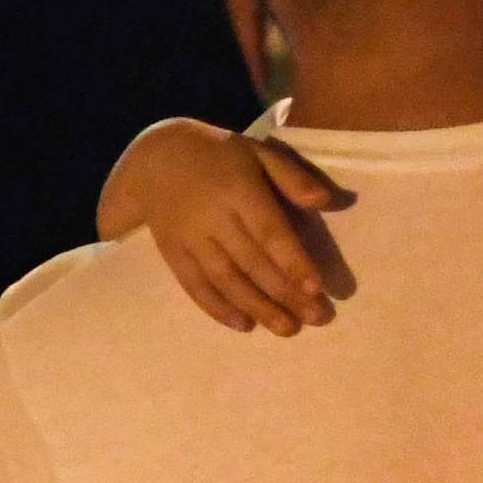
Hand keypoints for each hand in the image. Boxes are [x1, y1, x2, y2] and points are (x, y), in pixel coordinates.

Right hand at [102, 118, 341, 335]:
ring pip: (226, 279)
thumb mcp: (257, 153)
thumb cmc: (219, 156)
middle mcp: (213, 217)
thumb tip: (327, 201)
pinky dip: (218, 308)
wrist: (156, 160)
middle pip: (252, 262)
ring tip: (286, 329)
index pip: (269, 231)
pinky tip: (243, 325)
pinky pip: (195, 286)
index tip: (316, 288)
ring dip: (257, 307)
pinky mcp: (173, 254)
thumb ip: (291, 177)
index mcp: (238, 188)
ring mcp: (190, 238)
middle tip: (316, 318)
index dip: (292, 261)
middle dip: (285, 293)